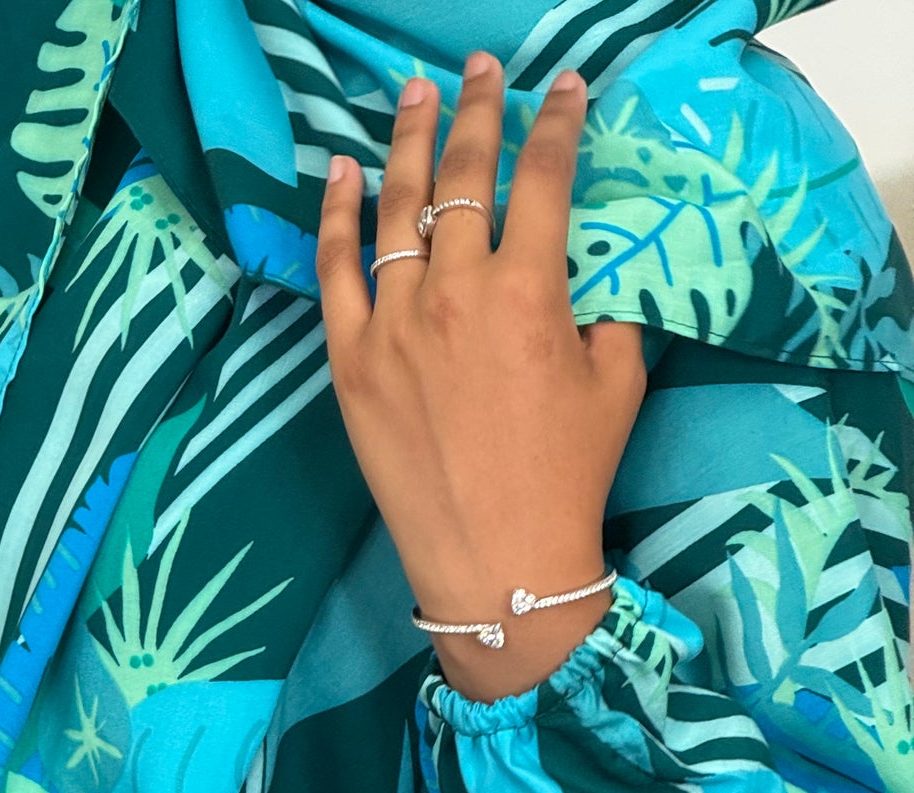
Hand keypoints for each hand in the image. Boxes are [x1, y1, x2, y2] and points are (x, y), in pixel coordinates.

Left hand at [316, 53, 646, 701]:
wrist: (497, 563)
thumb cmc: (566, 478)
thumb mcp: (617, 383)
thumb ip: (606, 310)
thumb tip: (585, 273)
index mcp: (530, 292)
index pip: (544, 178)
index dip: (557, 124)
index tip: (564, 89)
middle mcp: (456, 293)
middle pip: (462, 176)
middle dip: (476, 110)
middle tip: (481, 70)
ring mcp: (393, 325)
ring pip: (396, 209)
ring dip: (407, 142)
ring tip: (415, 95)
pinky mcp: (350, 363)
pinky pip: (335, 272)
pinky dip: (338, 215)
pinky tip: (345, 173)